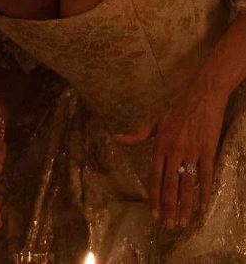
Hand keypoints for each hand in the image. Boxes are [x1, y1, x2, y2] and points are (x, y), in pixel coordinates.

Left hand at [112, 81, 228, 229]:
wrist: (201, 97)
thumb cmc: (175, 109)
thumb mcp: (153, 122)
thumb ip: (137, 135)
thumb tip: (115, 138)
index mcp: (160, 146)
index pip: (154, 177)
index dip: (154, 197)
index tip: (152, 213)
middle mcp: (174, 152)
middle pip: (170, 185)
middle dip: (168, 207)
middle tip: (167, 226)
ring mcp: (192, 153)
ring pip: (187, 184)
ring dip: (185, 205)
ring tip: (182, 222)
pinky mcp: (208, 151)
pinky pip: (206, 176)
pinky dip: (204, 192)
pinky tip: (202, 207)